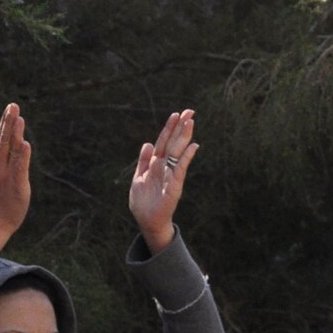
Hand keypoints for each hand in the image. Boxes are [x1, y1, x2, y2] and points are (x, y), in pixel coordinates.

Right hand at [0, 104, 31, 258]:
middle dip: (9, 122)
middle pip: (4, 140)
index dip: (5, 123)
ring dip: (15, 134)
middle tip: (13, 106)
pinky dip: (22, 156)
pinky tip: (25, 144)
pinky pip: (20, 168)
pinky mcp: (17, 184)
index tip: (10, 108)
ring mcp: (6, 174)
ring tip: (19, 118)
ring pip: (10, 151)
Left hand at [129, 109, 198, 252]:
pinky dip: (186, 157)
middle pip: (174, 142)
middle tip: (190, 111)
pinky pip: (180, 168)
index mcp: (155, 164)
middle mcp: (165, 167)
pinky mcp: (174, 185)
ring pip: (178, 151)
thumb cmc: (143, 203)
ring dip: (184, 136)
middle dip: (181, 127)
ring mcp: (171, 175)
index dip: (169, 128)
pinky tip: (193, 146)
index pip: (164, 141)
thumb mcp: (139, 178)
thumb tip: (148, 143)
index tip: (176, 114)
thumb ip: (143, 161)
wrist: (147, 222)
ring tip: (191, 121)